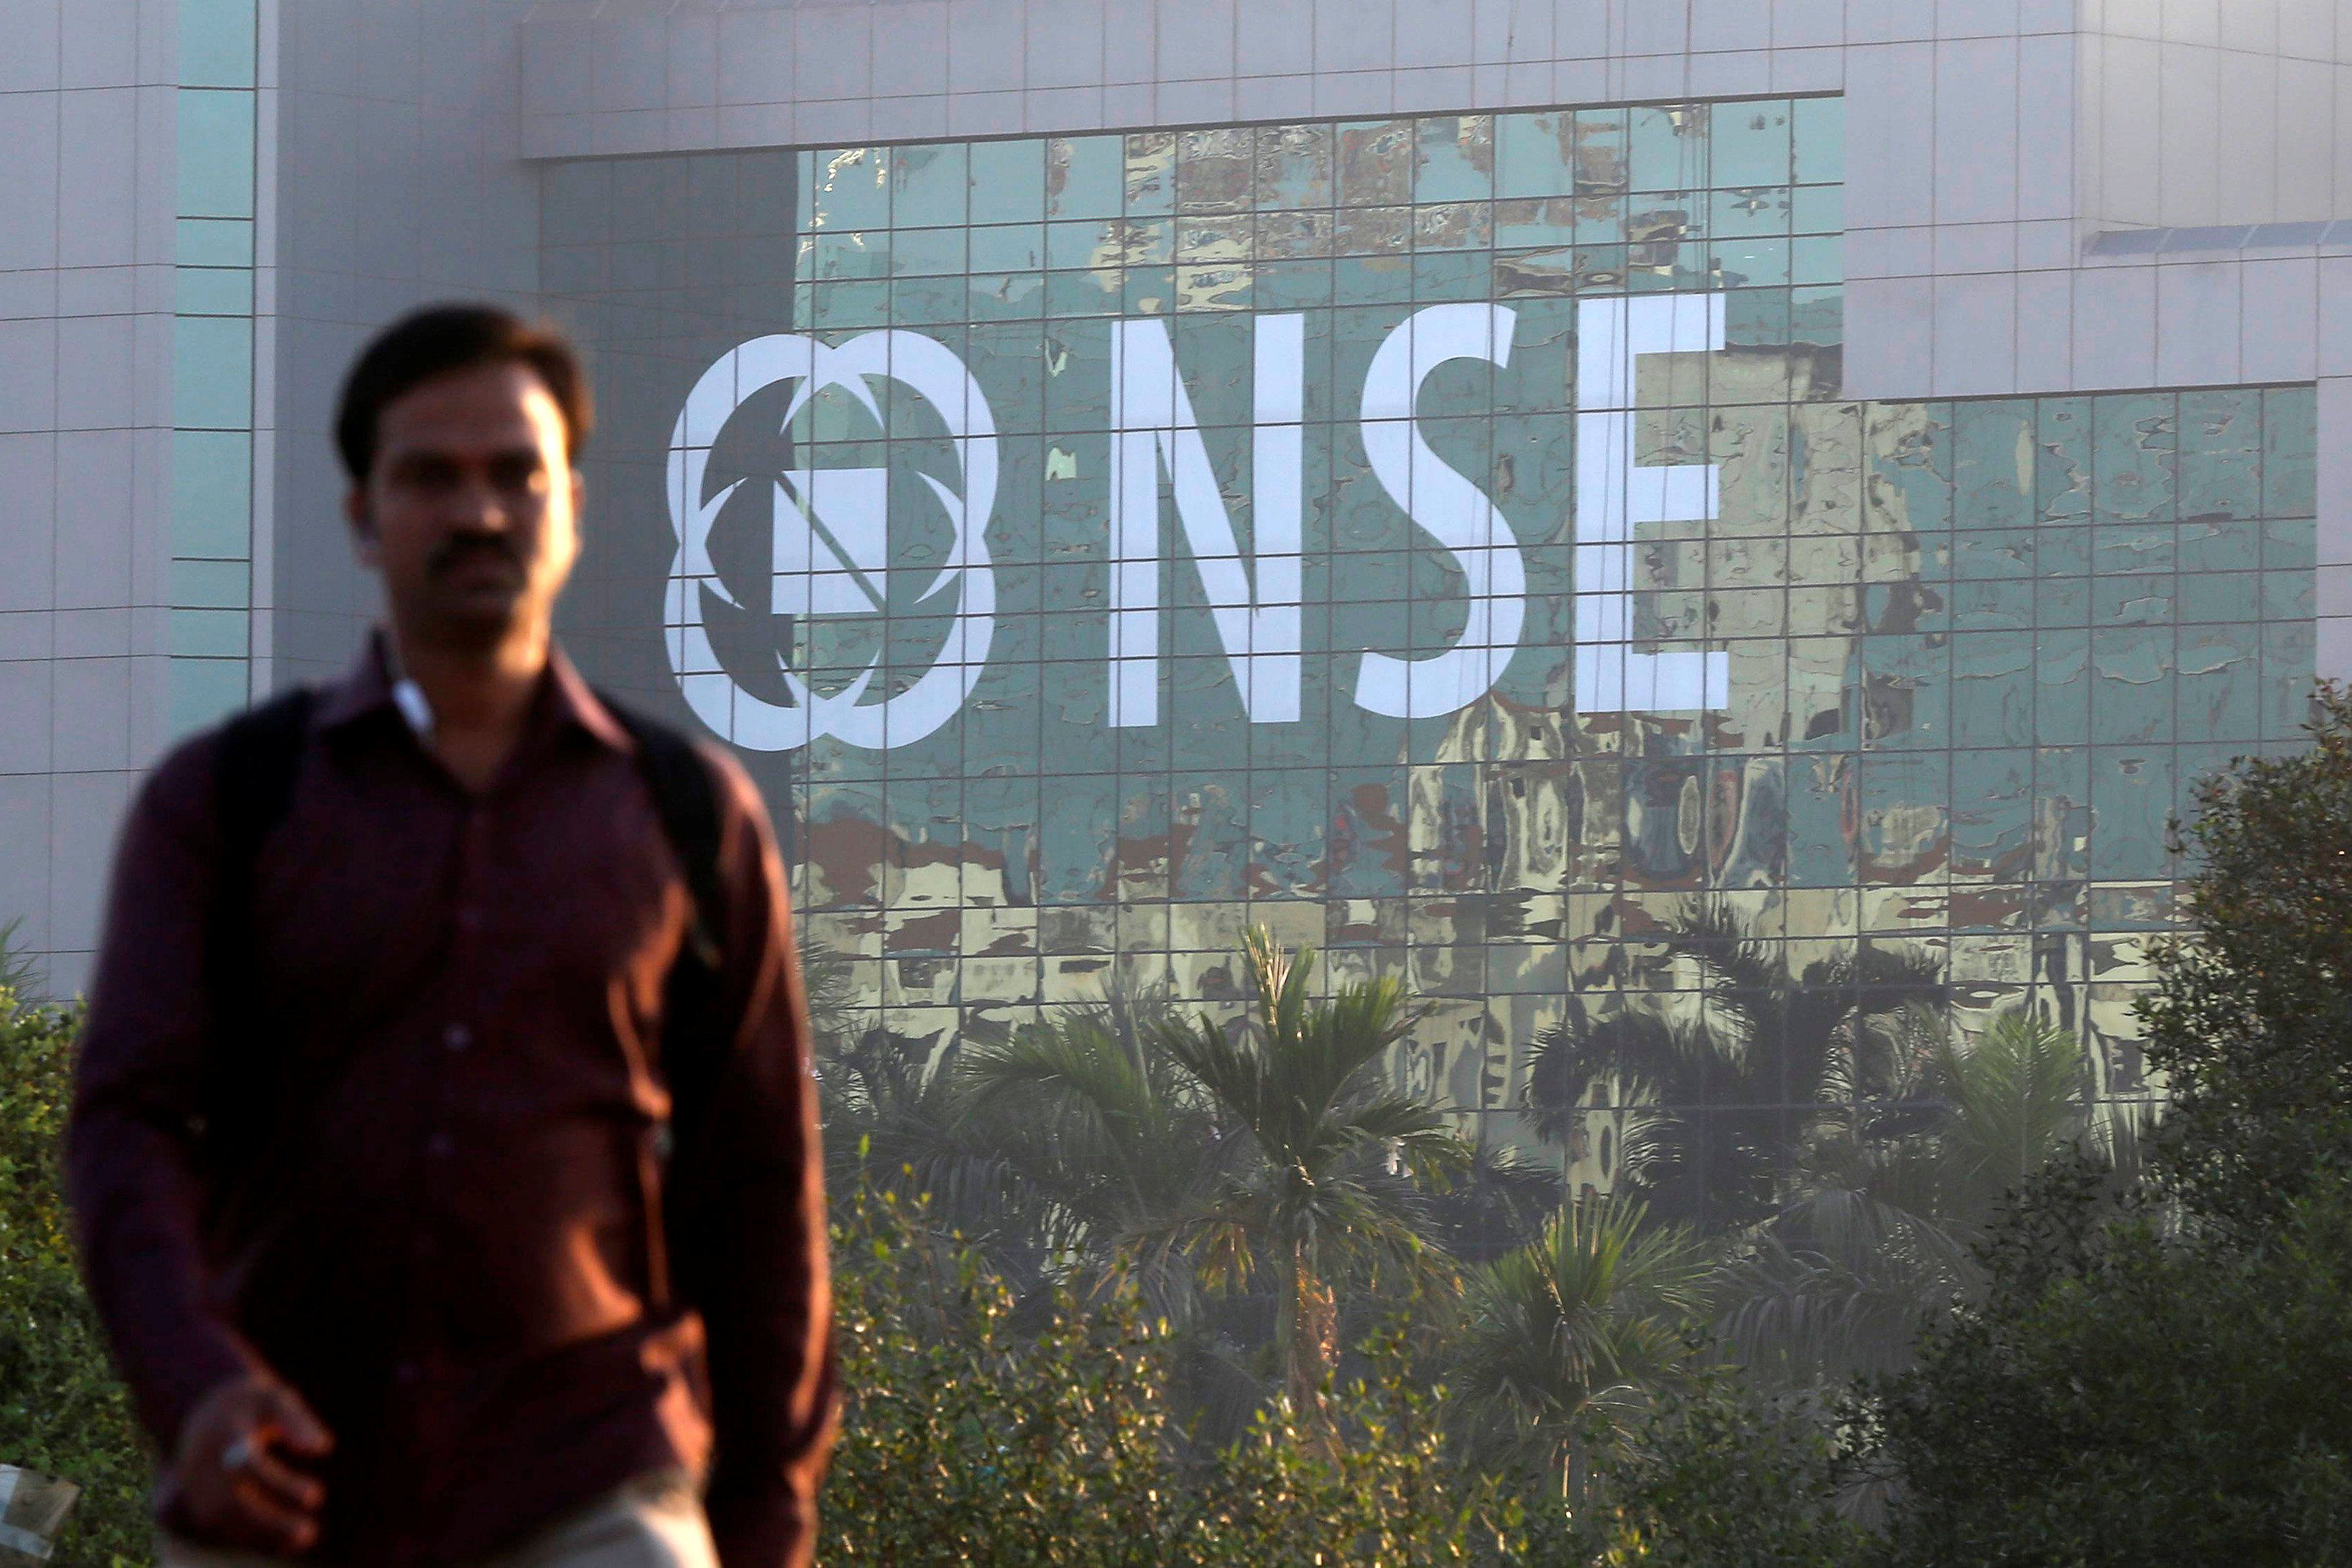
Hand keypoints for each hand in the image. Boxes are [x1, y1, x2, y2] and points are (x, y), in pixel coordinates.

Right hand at [172, 1371, 333, 1553]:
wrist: (196, 1414)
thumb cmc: (246, 1406)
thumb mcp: (270, 1399)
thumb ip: (297, 1421)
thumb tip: (323, 1447)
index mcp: (221, 1436)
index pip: (250, 1468)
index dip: (282, 1485)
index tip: (317, 1495)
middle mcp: (200, 1467)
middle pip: (233, 1504)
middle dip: (272, 1522)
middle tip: (309, 1532)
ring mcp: (192, 1490)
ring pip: (226, 1523)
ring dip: (263, 1536)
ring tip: (305, 1536)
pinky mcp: (191, 1506)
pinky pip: (221, 1530)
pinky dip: (252, 1538)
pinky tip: (286, 1541)